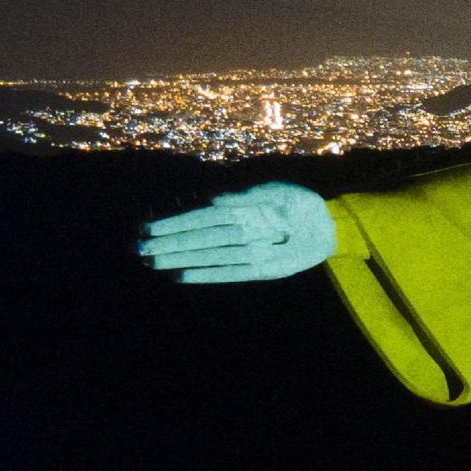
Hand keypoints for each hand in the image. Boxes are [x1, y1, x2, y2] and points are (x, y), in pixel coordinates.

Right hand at [138, 182, 337, 282]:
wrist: (331, 224)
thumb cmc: (301, 203)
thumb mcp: (277, 192)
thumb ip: (246, 195)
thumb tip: (214, 198)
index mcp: (239, 209)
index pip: (200, 216)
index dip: (174, 221)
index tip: (147, 227)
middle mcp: (239, 231)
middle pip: (199, 238)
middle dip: (170, 243)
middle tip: (139, 250)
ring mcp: (249, 251)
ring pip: (208, 256)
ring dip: (181, 260)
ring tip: (153, 263)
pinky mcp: (262, 269)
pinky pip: (230, 273)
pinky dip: (208, 275)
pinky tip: (183, 277)